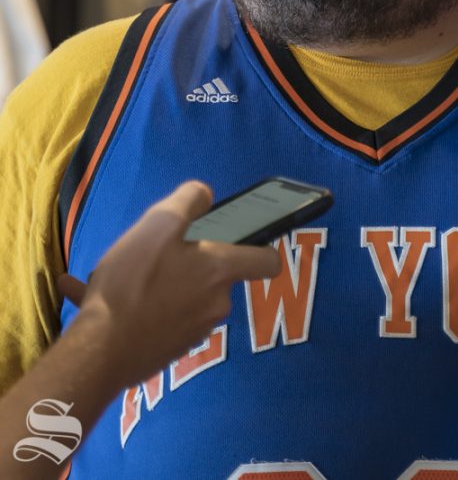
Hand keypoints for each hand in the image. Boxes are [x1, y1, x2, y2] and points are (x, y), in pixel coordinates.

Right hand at [57, 181, 280, 389]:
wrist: (97, 352)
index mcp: (221, 271)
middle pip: (217, 274)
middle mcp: (217, 304)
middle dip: (192, 260)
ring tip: (125, 273)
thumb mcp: (159, 223)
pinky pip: (164, 317)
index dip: (258, 246)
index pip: (267, 261)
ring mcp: (194, 331)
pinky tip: (106, 296)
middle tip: (158, 251)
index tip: (234, 236)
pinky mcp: (169, 350)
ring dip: (164, 281)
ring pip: (186, 295)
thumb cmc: (133, 281)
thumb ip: (189, 201)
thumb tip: (205, 196)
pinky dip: (145, 305)